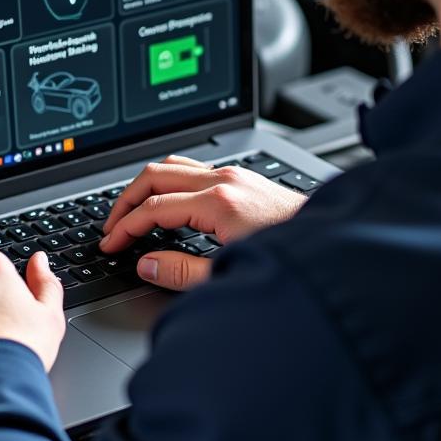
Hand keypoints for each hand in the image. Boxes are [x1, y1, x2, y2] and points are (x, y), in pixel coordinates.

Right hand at [99, 155, 304, 291]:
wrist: (330, 245)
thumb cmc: (289, 260)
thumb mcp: (230, 274)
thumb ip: (183, 271)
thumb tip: (146, 265)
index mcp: (219, 203)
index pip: (153, 209)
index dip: (124, 228)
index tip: (110, 244)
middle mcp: (224, 180)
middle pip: (155, 176)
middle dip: (125, 201)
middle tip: (111, 226)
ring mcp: (234, 174)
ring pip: (173, 165)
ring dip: (146, 186)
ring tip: (132, 212)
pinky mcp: (242, 177)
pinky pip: (192, 169)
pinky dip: (169, 181)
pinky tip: (168, 202)